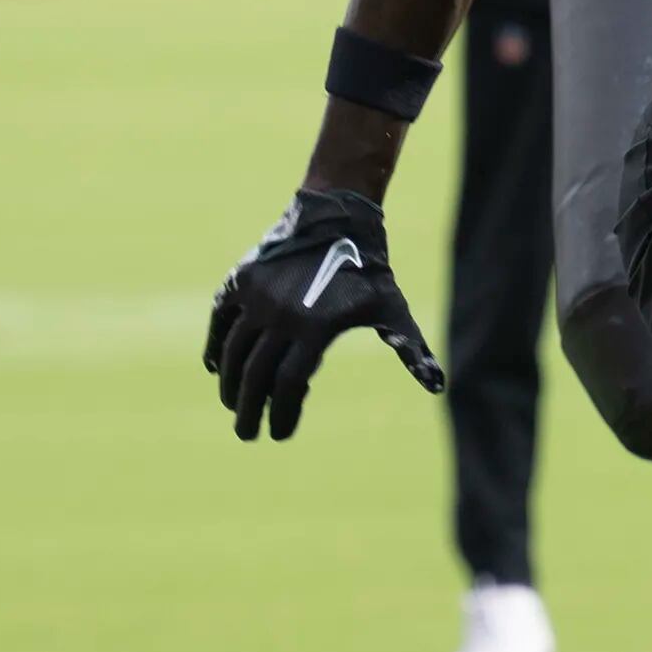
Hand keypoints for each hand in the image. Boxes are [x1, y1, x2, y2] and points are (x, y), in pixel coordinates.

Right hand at [205, 185, 443, 442]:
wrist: (337, 216)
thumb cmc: (369, 270)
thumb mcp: (392, 310)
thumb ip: (410, 350)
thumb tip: (438, 386)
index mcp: (316, 328)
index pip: (290, 386)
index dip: (282, 414)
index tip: (278, 434)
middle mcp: (282, 315)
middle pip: (255, 376)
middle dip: (248, 410)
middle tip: (246, 433)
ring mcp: (258, 297)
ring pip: (233, 352)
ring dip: (229, 384)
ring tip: (232, 404)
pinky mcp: (241, 280)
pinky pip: (220, 320)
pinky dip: (214, 346)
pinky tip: (214, 366)